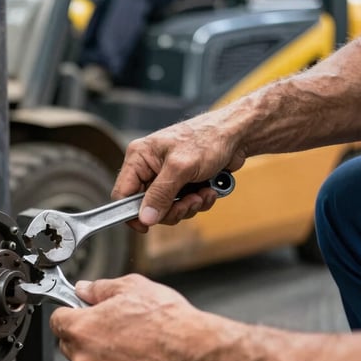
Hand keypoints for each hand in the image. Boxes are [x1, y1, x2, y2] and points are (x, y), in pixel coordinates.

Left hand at [50, 275, 214, 360]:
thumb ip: (98, 288)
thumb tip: (84, 289)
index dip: (70, 311)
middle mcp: (85, 358)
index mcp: (82, 329)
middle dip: (85, 333)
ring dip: (102, 354)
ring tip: (132, 342)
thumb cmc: (167, 321)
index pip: (57, 320)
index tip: (79, 310)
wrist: (196, 353)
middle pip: (70, 343)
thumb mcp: (130, 287)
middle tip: (112, 323)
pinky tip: (138, 359)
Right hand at [112, 109, 246, 230]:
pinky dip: (198, 202)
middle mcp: (149, 167)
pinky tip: (208, 190)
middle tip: (189, 202)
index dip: (132, 212)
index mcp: (139, 157)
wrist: (238, 134)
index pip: (122, 193)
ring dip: (188, 206)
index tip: (146, 226)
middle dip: (171, 209)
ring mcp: (166, 176)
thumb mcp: (181, 168)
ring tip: (202, 194)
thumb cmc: (209, 138)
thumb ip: (160, 194)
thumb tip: (144, 217)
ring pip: (167, 208)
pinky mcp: (182, 183)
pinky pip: (183, 204)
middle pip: (147, 206)